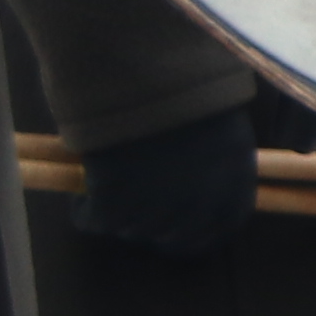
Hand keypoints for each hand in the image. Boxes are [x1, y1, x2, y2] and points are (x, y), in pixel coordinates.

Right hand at [71, 107, 259, 262]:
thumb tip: (196, 183)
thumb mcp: (222, 135)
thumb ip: (215, 169)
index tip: (170, 221)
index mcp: (232, 198)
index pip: (213, 235)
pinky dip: (85, 210)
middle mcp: (197, 214)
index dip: (188, 231)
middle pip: (166, 236)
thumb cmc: (194, 97)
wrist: (153, 79)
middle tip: (133, 201)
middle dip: (151, 223)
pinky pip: (93, 220)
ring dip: (117, 213)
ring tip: (106, 186)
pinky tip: (83, 192)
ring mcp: (154, 212)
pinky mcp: (112, 206)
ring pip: (128, 229)